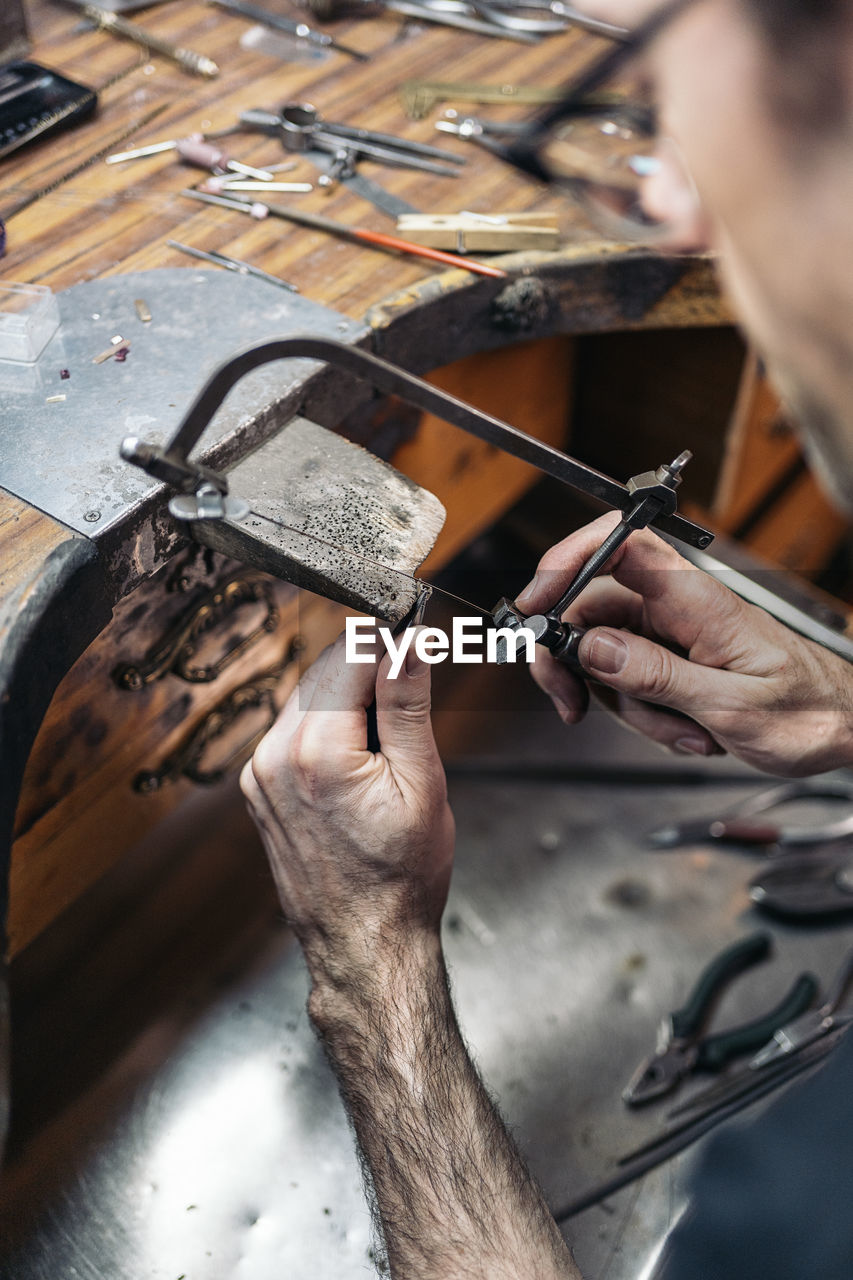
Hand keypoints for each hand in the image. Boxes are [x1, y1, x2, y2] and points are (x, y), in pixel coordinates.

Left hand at [240, 630, 454, 974]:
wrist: (364, 943)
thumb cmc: (400, 878)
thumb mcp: (421, 783)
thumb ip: (408, 704)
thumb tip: (410, 643)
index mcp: (316, 751)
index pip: (350, 654)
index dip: (390, 638)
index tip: (419, 633)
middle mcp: (274, 755)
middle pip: (325, 670)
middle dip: (371, 667)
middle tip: (415, 683)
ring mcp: (260, 772)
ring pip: (309, 696)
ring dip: (350, 697)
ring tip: (390, 740)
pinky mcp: (259, 786)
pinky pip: (295, 729)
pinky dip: (329, 726)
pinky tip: (361, 760)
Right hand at [516, 512, 852, 776]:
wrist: (847, 730)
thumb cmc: (810, 712)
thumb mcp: (732, 705)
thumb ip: (656, 675)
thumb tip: (592, 648)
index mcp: (697, 600)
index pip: (621, 545)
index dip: (569, 560)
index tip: (536, 601)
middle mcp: (679, 608)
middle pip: (592, 608)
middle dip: (572, 659)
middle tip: (570, 701)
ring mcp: (674, 634)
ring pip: (605, 654)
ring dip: (624, 703)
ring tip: (678, 730)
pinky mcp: (674, 660)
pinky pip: (629, 679)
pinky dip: (643, 713)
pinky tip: (685, 731)